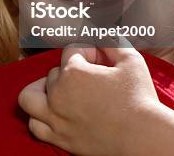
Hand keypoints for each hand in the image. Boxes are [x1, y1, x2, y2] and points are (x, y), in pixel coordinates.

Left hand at [18, 40, 163, 155]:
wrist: (144, 139)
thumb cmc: (140, 99)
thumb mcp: (131, 60)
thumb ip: (112, 41)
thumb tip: (102, 33)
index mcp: (73, 72)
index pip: (71, 51)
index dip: (88, 52)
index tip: (101, 61)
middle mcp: (58, 94)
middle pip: (53, 72)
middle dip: (69, 71)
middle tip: (90, 78)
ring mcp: (55, 117)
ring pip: (30, 97)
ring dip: (41, 90)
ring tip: (56, 90)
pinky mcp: (59, 138)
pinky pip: (34, 125)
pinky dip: (39, 117)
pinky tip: (53, 113)